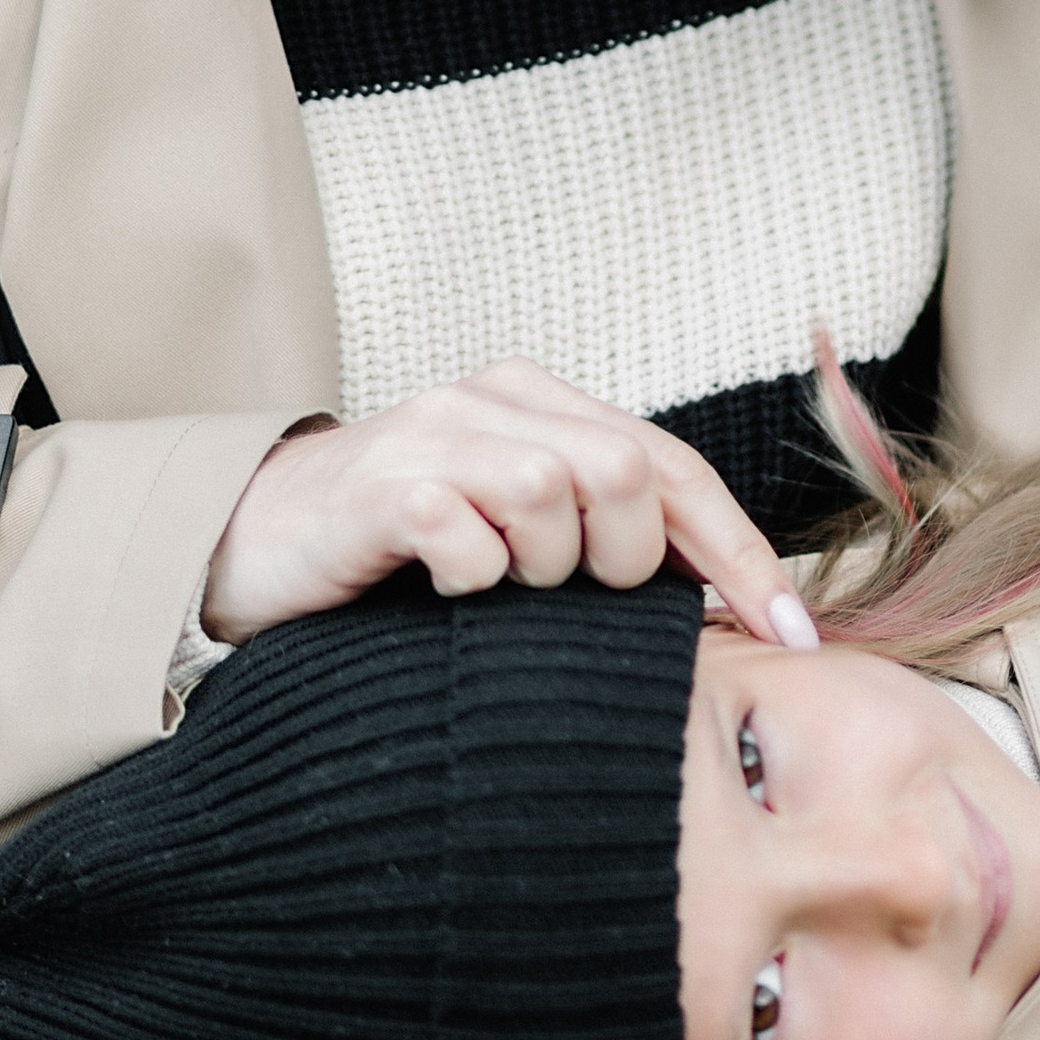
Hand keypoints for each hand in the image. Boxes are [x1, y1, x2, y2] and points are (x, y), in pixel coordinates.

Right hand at [203, 360, 816, 645]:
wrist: (246, 545)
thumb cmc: (397, 554)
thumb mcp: (513, 535)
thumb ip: (600, 540)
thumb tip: (725, 608)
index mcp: (541, 404)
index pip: (675, 467)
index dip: (742, 554)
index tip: (794, 637)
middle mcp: (491, 402)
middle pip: (627, 469)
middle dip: (629, 561)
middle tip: (578, 602)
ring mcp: (429, 436)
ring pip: (555, 491)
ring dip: (545, 570)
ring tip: (500, 592)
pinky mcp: (373, 486)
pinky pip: (464, 531)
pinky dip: (472, 577)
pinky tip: (442, 593)